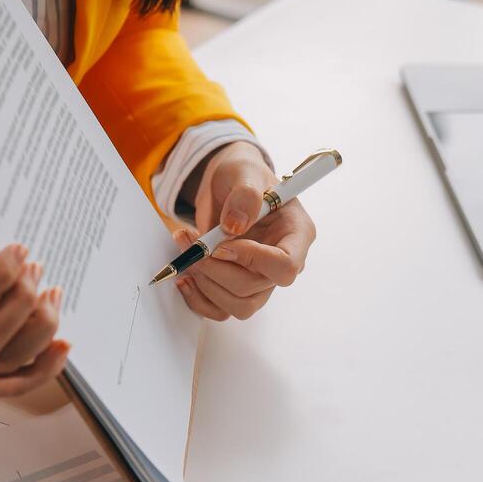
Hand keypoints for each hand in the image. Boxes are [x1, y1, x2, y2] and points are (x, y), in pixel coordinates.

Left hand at [174, 142, 315, 320]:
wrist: (227, 186)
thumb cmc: (243, 176)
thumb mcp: (244, 171)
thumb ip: (245, 194)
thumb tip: (233, 226)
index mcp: (297, 234)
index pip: (285, 266)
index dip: (252, 260)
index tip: (221, 243)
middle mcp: (282, 262)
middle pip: (252, 288)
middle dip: (213, 267)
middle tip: (190, 241)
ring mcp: (261, 279)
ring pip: (237, 305)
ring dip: (204, 282)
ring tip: (186, 251)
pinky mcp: (238, 288)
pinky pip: (221, 310)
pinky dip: (198, 299)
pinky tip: (185, 277)